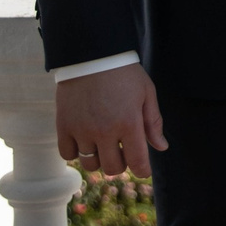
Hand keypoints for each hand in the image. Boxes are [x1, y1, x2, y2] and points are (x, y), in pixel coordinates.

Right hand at [56, 62, 168, 176]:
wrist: (91, 54)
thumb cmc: (124, 73)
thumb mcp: (146, 93)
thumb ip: (153, 122)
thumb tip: (162, 147)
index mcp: (129, 123)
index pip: (138, 162)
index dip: (143, 170)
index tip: (143, 169)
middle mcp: (105, 131)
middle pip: (113, 168)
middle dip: (121, 164)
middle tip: (121, 151)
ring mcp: (82, 130)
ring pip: (90, 164)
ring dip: (98, 159)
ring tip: (102, 144)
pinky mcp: (63, 126)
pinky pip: (67, 155)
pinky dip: (75, 153)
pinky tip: (83, 140)